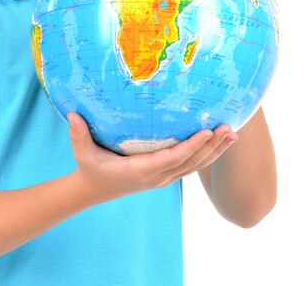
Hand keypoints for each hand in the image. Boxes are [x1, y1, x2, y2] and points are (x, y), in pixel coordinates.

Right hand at [67, 113, 237, 203]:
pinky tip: (218, 141)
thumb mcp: (82, 152)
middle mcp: (158, 176)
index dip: (191, 146)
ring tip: (233, 134)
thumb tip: (71, 114)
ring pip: (195, 166)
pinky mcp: (166, 174)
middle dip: (212, 146)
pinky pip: (190, 165)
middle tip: (230, 129)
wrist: (94, 190)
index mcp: (142, 170)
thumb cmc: (90, 168)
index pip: (172, 158)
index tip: (208, 132)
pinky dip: (206, 154)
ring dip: (215, 151)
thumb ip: (78, 134)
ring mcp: (164, 177)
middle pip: (191, 162)